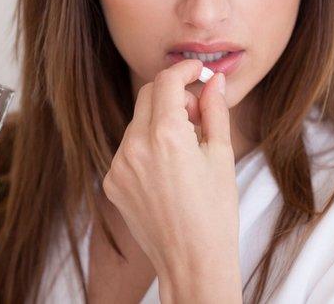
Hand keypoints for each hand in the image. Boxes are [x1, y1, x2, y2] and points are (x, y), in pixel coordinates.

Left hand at [102, 59, 240, 291]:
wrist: (192, 262)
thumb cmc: (215, 212)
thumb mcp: (221, 156)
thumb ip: (215, 111)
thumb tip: (215, 81)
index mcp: (166, 137)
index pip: (167, 81)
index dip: (184, 70)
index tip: (198, 72)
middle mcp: (135, 147)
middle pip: (147, 96)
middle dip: (173, 95)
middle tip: (198, 114)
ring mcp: (118, 165)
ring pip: (137, 123)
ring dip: (160, 123)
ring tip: (186, 150)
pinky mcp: (111, 182)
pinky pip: (128, 150)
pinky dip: (146, 148)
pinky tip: (168, 172)